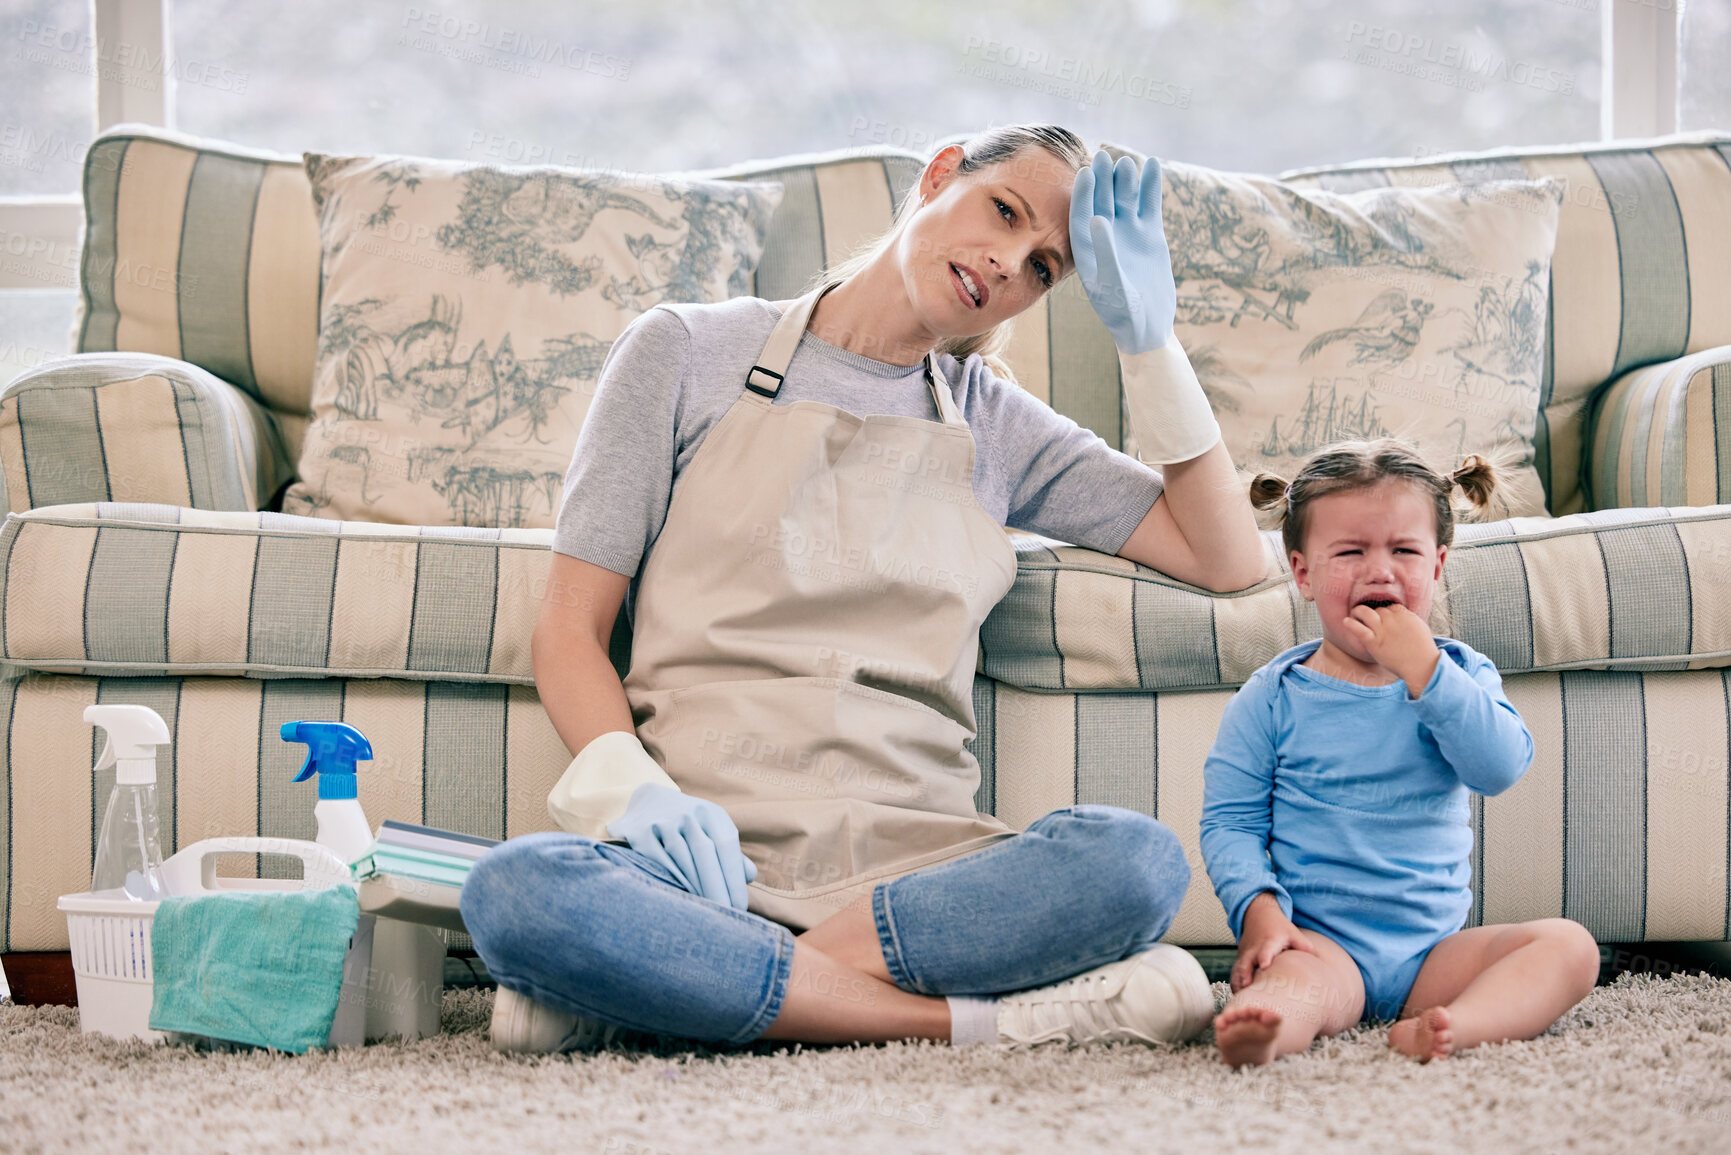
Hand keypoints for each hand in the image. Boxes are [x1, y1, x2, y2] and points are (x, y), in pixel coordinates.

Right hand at [605, 783, 757, 909]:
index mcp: (712, 813)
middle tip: (723, 917)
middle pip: (705, 851)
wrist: (648, 801)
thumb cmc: (690, 828)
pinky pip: (657, 860)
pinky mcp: (639, 832)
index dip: (733, 877)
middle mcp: (688, 812)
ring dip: (693, 887)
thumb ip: (732, 855)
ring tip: (703, 914)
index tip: (739, 907)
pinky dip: (670, 880)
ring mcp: (663, 820)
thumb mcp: (713, 832)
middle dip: (716, 887)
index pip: (726, 844)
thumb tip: (750, 876)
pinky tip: (678, 898)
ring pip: (680, 856)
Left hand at [1069, 150, 1177, 354]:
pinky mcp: (1149, 234)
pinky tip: (1153, 164)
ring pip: (1125, 200)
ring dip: (1125, 181)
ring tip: (1127, 163)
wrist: (1147, 325)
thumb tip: (1099, 219)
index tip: (1086, 173)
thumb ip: (1105, 253)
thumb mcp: (1112, 286)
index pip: (1081, 215)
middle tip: (1103, 156)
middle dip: (1102, 181)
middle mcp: (1105, 237)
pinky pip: (1148, 205)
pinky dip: (1150, 186)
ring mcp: (1127, 233)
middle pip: (1102, 202)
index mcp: (1087, 250)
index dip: (1084, 195)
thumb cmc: (1123, 312)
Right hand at [1231, 892, 1317, 991]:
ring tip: (1241, 1000)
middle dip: (1245, 976)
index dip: (1265, 957)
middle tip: (1247, 988)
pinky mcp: (1240, 960)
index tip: (1264, 966)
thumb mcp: (1294, 934)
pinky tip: (1240, 999)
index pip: (1266, 950)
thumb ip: (1305, 948)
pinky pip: (1235, 974)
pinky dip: (1236, 985)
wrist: (1259, 916)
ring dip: (1238, 984)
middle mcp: (1254, 950)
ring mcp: (1245, 956)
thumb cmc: (1280, 928)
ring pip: (1237, 971)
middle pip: (1246, 963)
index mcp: (1269, 942)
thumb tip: (1319, 966)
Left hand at [1340, 603, 1439, 696]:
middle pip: (1379, 610)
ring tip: (1354, 614)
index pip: (1391, 607)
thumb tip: (1402, 617)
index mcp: (1405, 615)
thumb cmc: (1423, 651)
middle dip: (1375, 615)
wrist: (1422, 666)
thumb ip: (1409, 620)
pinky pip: (1359, 629)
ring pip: (1366, 613)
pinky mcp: (1374, 642)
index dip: (1386, 613)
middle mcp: (1393, 620)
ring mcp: (1382, 630)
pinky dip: (1351, 624)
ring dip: (1359, 612)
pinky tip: (1346, 622)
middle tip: (1370, 621)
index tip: (1384, 619)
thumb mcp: (1420, 628)